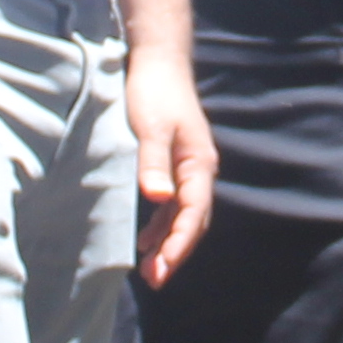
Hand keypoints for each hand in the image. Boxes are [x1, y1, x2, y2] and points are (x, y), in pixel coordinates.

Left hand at [130, 41, 215, 288]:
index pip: (193, 214)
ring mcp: (187, 168)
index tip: (162, 268)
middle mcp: (198, 170)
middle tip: (153, 280)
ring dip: (168, 243)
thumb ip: (154, 162)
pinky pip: (173, 205)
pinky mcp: (174, 164)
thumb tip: (159, 199)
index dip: (179, 244)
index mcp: (198, 164)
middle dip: (175, 252)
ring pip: (183, 216)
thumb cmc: (154, 92)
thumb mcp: (151, 127)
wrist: (158, 62)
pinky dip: (161, 226)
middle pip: (193, 222)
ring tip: (148, 271)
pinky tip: (145, 240)